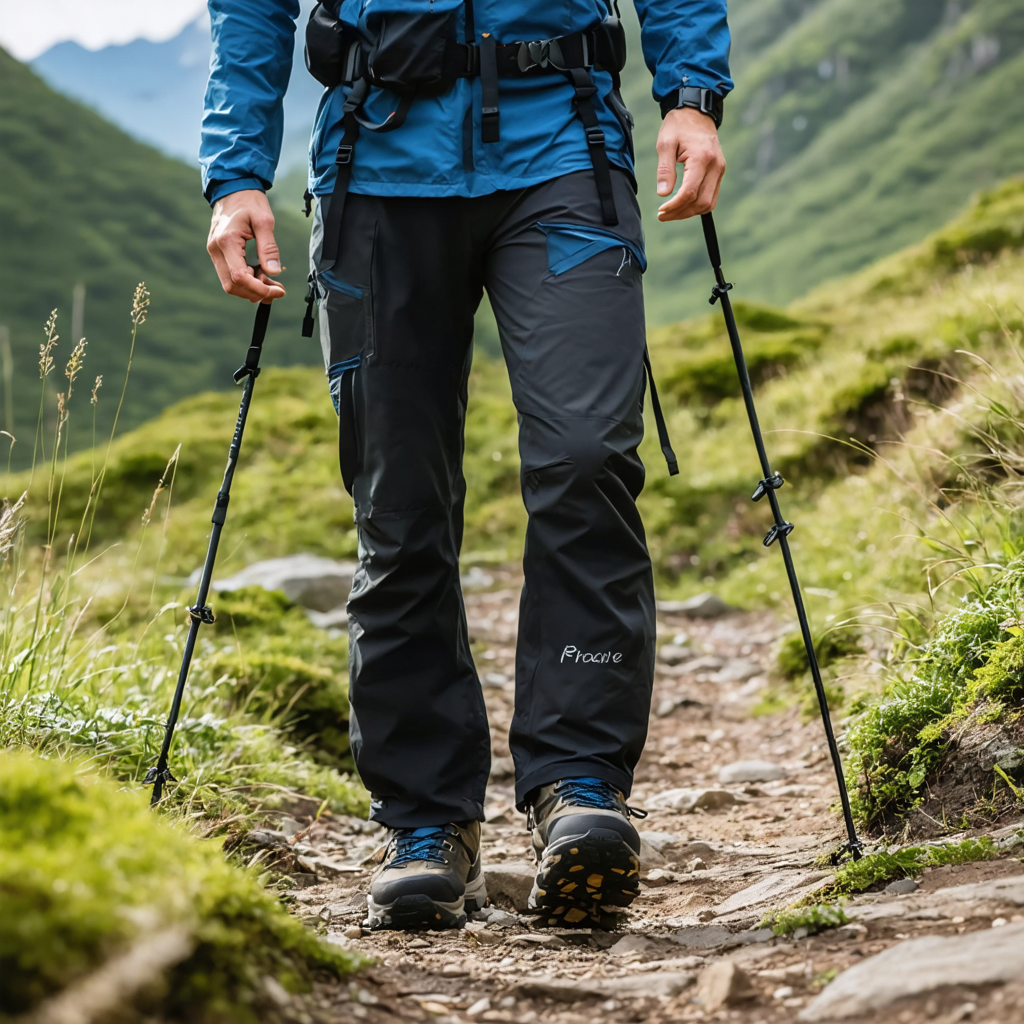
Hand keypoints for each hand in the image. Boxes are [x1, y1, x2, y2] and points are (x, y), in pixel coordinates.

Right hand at [207, 190, 286, 301]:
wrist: (232, 190)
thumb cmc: (249, 202)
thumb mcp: (265, 220)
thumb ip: (269, 247)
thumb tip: (274, 272)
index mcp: (226, 241)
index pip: (239, 277)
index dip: (259, 289)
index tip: (278, 291)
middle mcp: (215, 249)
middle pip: (232, 286)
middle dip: (256, 292)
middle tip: (278, 288)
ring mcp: (215, 253)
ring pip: (231, 284)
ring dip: (252, 289)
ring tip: (272, 283)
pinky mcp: (219, 254)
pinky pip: (231, 276)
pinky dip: (248, 282)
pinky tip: (263, 276)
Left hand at [655, 107, 725, 221]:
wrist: (696, 112)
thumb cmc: (678, 126)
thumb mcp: (665, 143)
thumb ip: (664, 169)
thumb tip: (663, 193)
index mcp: (702, 158)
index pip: (689, 192)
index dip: (674, 206)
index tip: (660, 211)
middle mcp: (715, 166)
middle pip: (701, 202)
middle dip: (681, 213)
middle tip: (663, 215)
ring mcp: (720, 170)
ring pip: (708, 203)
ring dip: (689, 212)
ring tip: (671, 213)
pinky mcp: (719, 172)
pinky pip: (711, 197)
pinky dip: (697, 206)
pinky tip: (682, 206)